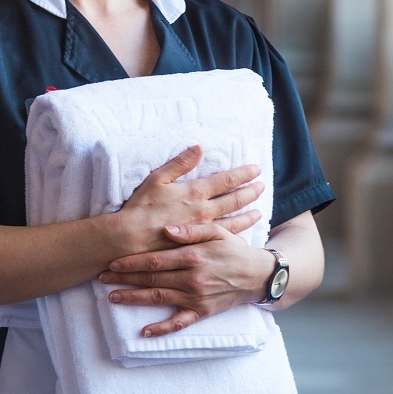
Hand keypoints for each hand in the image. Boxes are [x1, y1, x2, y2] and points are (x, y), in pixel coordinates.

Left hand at [99, 222, 275, 336]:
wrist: (259, 276)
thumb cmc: (235, 250)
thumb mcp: (217, 232)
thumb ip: (191, 230)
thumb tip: (166, 230)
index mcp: (194, 256)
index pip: (155, 259)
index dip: (131, 261)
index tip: (112, 261)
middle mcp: (192, 278)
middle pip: (151, 278)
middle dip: (124, 278)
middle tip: (102, 277)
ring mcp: (196, 298)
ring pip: (159, 298)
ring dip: (133, 299)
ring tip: (112, 298)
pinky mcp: (202, 312)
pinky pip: (179, 323)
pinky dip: (161, 329)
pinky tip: (144, 332)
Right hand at [117, 145, 262, 255]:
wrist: (129, 239)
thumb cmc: (141, 208)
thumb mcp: (157, 178)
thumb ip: (180, 163)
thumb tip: (198, 147)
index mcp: (195, 192)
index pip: (227, 180)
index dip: (244, 173)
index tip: (256, 169)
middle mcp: (204, 211)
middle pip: (235, 200)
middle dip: (251, 192)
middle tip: (262, 186)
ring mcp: (203, 230)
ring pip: (234, 222)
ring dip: (248, 216)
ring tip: (259, 212)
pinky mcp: (198, 246)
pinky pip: (222, 240)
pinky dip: (236, 236)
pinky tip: (242, 236)